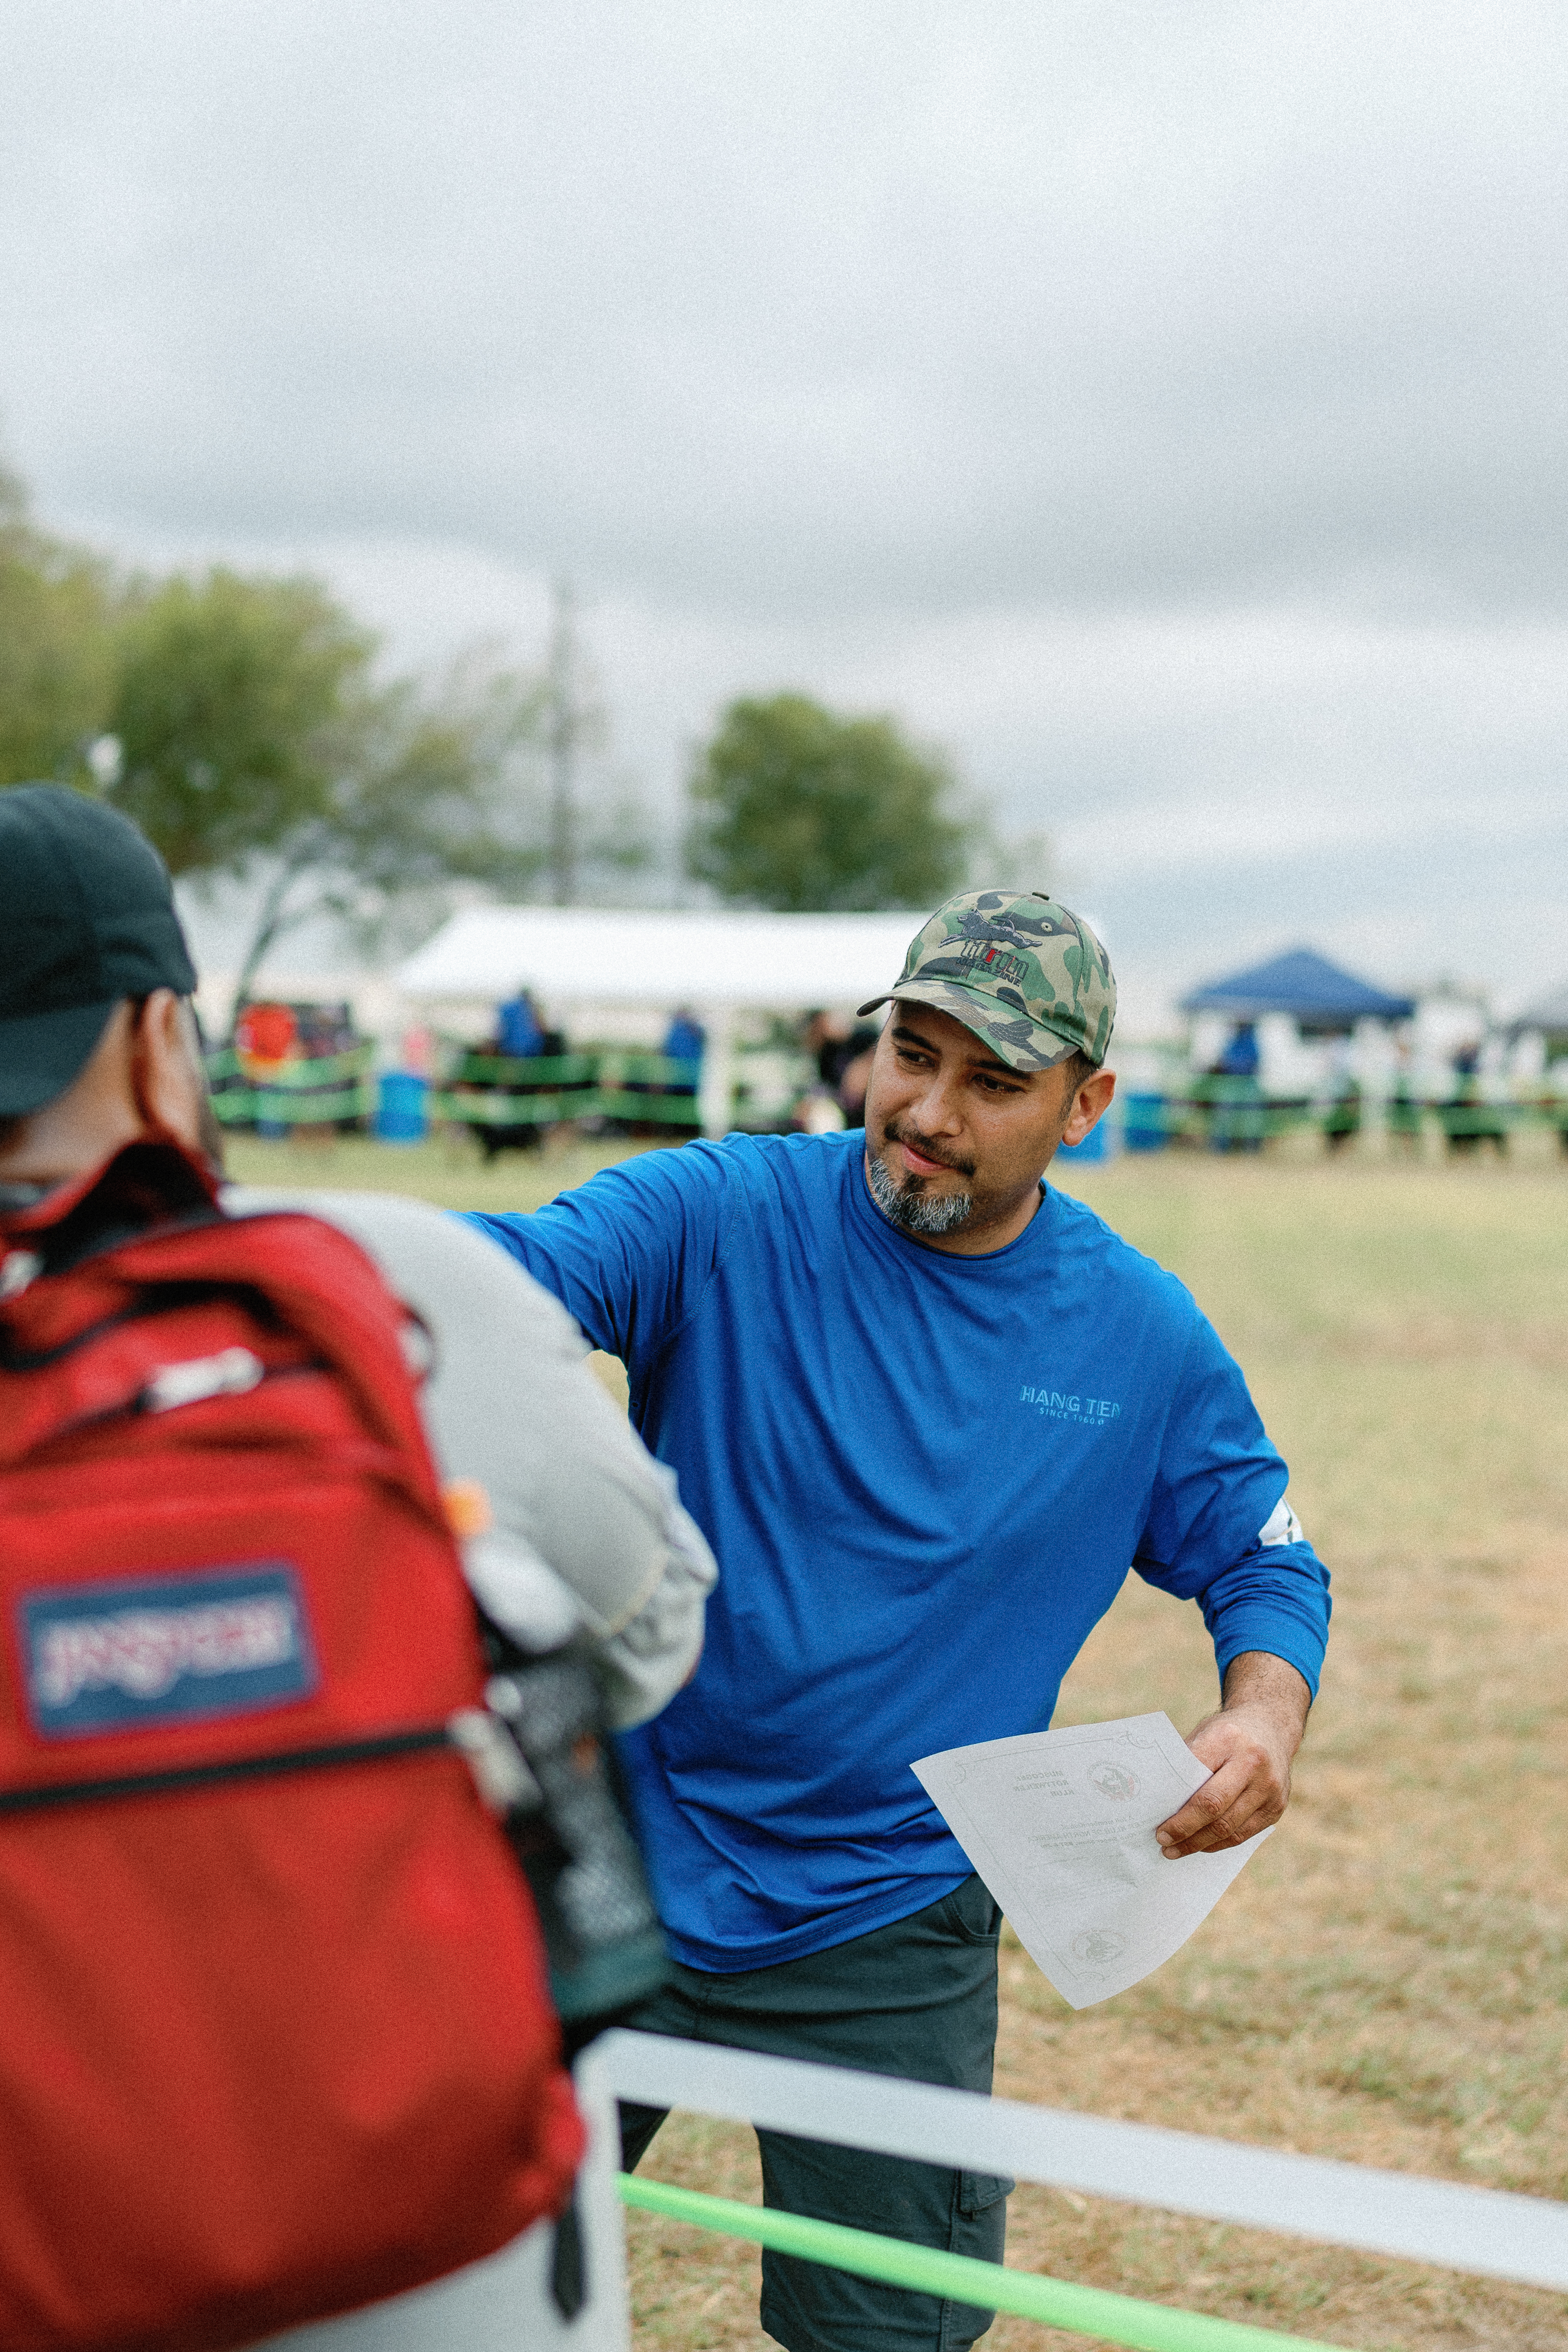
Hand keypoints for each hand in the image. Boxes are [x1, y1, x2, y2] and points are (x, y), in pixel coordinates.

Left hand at [1155, 1651, 1310, 1858]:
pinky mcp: (1277, 1807)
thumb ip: (1186, 1763)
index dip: (1176, 1805)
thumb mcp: (1205, 1733)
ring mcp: (1270, 1787)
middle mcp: (1253, 1762)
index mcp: (1227, 1738)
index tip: (1157, 1824)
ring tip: (1176, 1851)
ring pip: (1230, 1827)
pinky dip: (1219, 1843)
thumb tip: (1158, 1804)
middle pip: (1214, 1806)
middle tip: (1162, 1841)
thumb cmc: (1226, 1734)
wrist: (1271, 1726)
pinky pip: (1244, 1834)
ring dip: (1199, 1844)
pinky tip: (1201, 1846)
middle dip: (1185, 1829)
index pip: (1195, 1777)